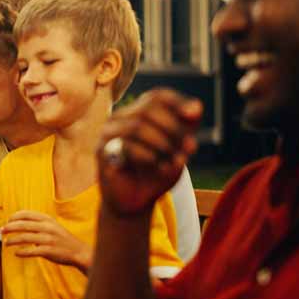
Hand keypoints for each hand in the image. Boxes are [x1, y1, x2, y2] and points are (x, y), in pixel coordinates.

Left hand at [3, 211, 92, 270]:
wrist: (78, 251)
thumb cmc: (62, 239)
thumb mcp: (52, 226)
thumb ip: (39, 223)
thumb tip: (19, 223)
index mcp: (48, 219)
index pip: (27, 214)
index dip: (15, 217)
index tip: (8, 220)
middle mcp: (47, 227)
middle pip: (23, 225)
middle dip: (9, 227)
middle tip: (1, 231)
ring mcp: (48, 239)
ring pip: (24, 238)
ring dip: (12, 240)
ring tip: (6, 243)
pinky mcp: (48, 251)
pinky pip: (31, 251)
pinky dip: (21, 252)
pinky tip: (16, 253)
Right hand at [97, 89, 202, 217]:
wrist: (136, 202)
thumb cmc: (156, 173)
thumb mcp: (178, 149)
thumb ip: (187, 127)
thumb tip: (196, 106)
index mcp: (139, 113)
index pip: (157, 96)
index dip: (177, 102)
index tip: (195, 115)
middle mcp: (120, 118)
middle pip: (149, 109)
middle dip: (174, 129)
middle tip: (190, 148)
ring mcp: (108, 134)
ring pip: (138, 126)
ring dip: (163, 144)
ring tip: (174, 161)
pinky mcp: (102, 152)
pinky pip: (127, 146)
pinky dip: (149, 156)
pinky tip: (158, 166)